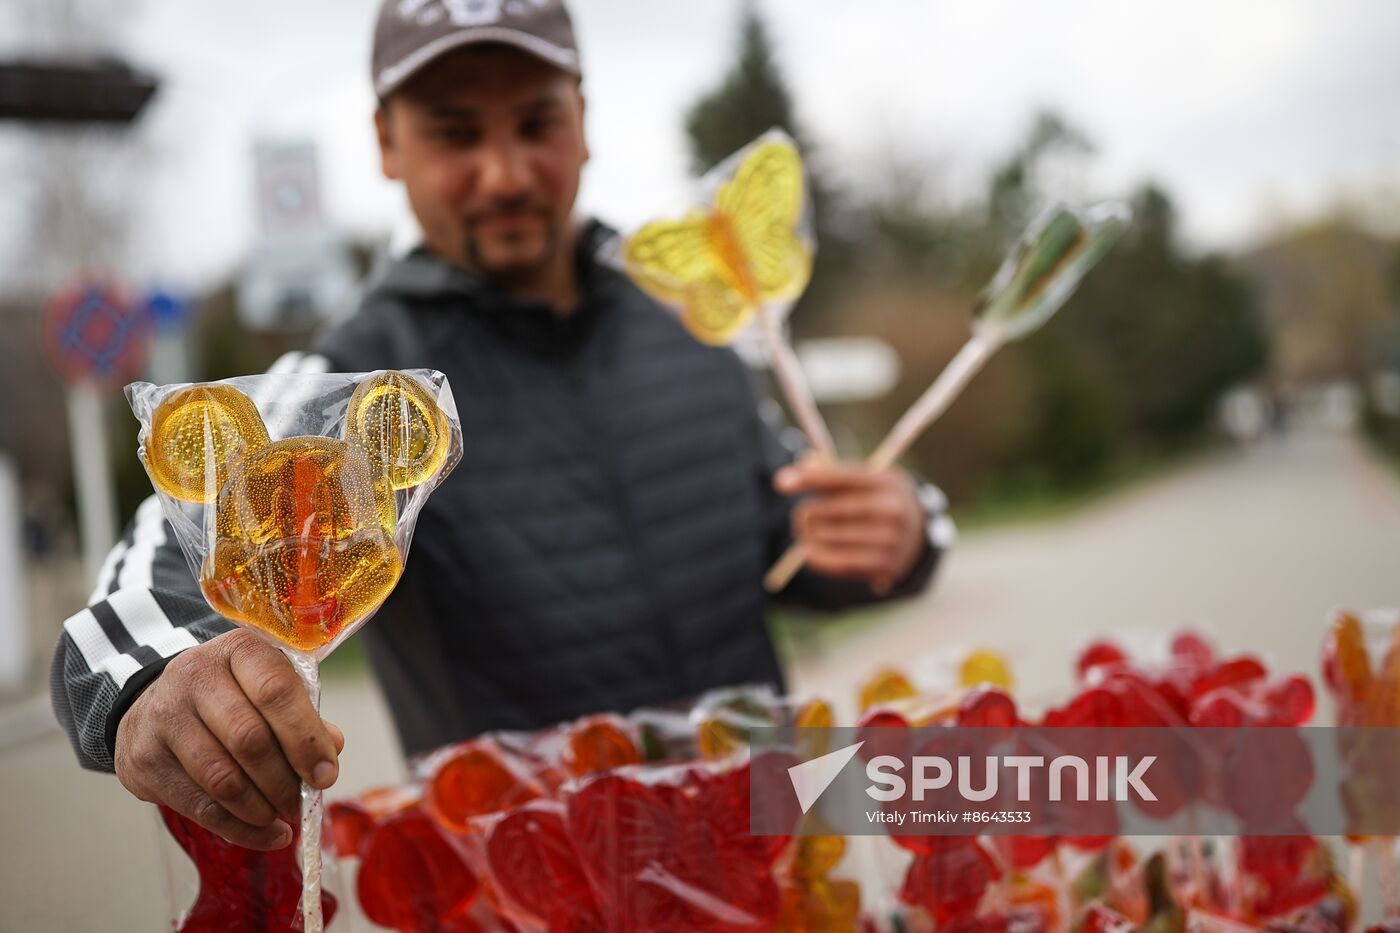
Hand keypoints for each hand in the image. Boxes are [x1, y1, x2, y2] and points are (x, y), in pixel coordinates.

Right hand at [114, 628, 343, 849]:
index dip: (305, 739)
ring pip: (223, 777)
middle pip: (249, 738)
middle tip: (302, 804)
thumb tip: (332, 747)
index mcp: (238, 650)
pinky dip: (239, 828)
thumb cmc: (231, 697)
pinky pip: (199, 805)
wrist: (155, 703)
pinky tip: (265, 835)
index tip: (326, 775)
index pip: (276, 691)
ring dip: (262, 808)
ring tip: (283, 819)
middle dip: (284, 781)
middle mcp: (195, 676)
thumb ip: (303, 715)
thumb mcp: (269, 689)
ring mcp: (164, 717)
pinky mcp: (144, 760)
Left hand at [775, 454, 928, 592]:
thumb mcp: (865, 478)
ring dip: (809, 535)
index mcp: (887, 481)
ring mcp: (891, 540)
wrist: (918, 533)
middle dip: (806, 513)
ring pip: (828, 536)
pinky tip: (805, 550)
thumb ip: (832, 471)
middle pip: (829, 510)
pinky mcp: (884, 566)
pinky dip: (815, 556)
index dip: (809, 479)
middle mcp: (892, 510)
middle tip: (801, 517)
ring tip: (807, 532)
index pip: (840, 478)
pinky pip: (837, 563)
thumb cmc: (878, 499)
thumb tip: (803, 464)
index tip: (780, 482)